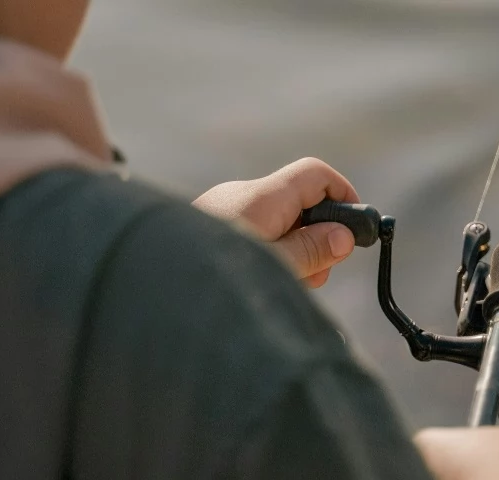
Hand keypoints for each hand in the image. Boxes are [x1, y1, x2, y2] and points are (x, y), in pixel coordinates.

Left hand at [193, 158, 360, 287]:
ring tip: (282, 288)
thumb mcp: (275, 268)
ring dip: (291, 253)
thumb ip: (313, 250)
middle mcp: (239, 196)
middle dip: (317, 237)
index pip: (315, 173)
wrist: (142, 288)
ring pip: (274, 223)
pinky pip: (250, 235)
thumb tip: (344, 235)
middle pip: (297, 202)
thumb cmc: (211, 279)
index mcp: (261, 197)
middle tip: (316, 275)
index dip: (343, 194)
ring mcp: (220, 212)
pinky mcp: (205, 232)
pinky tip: (256, 286)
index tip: (356, 231)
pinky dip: (265, 256)